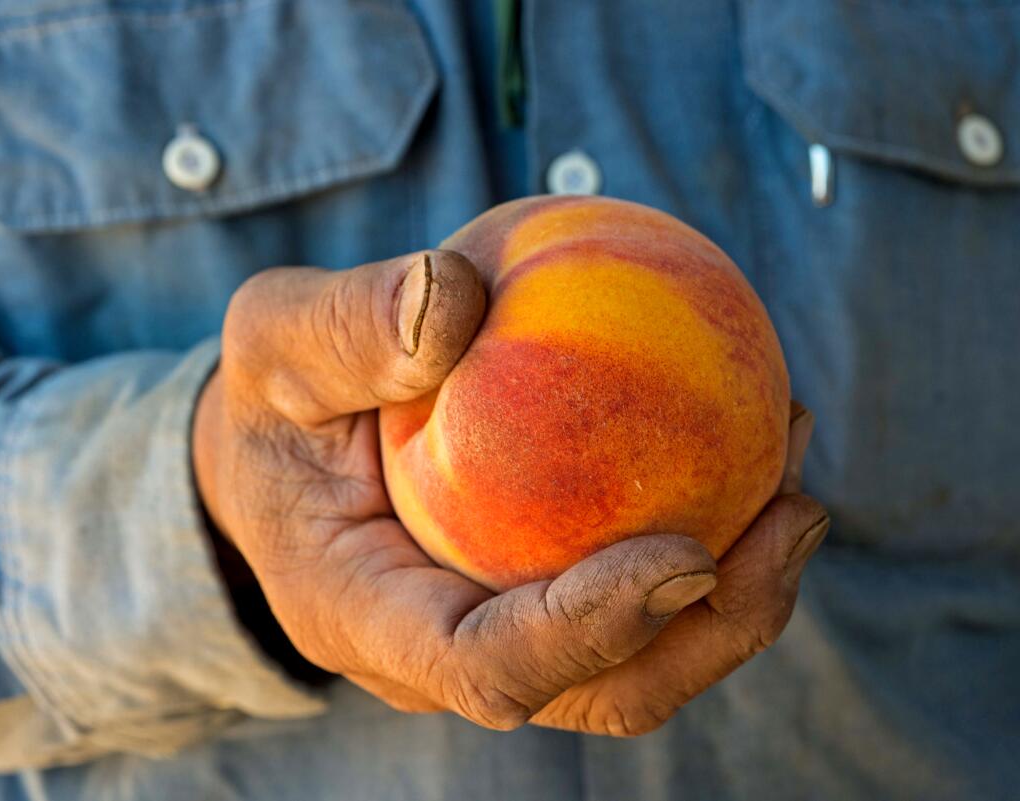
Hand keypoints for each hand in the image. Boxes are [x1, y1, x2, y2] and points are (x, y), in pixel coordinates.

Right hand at [192, 250, 826, 732]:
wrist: (282, 449)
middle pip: (599, 691)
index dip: (588, 633)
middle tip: (795, 514)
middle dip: (711, 630)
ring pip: (641, 658)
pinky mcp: (536, 589)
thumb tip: (458, 299)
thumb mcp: (272, 337)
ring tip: (795, 475)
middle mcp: (445, 651)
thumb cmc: (271, 399)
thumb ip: (343, 324)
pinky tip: (749, 439)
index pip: (483, 665)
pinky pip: (637, 584)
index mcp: (367, 615)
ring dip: (738, 591)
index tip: (686, 555)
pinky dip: (709, 531)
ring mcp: (500, 629)